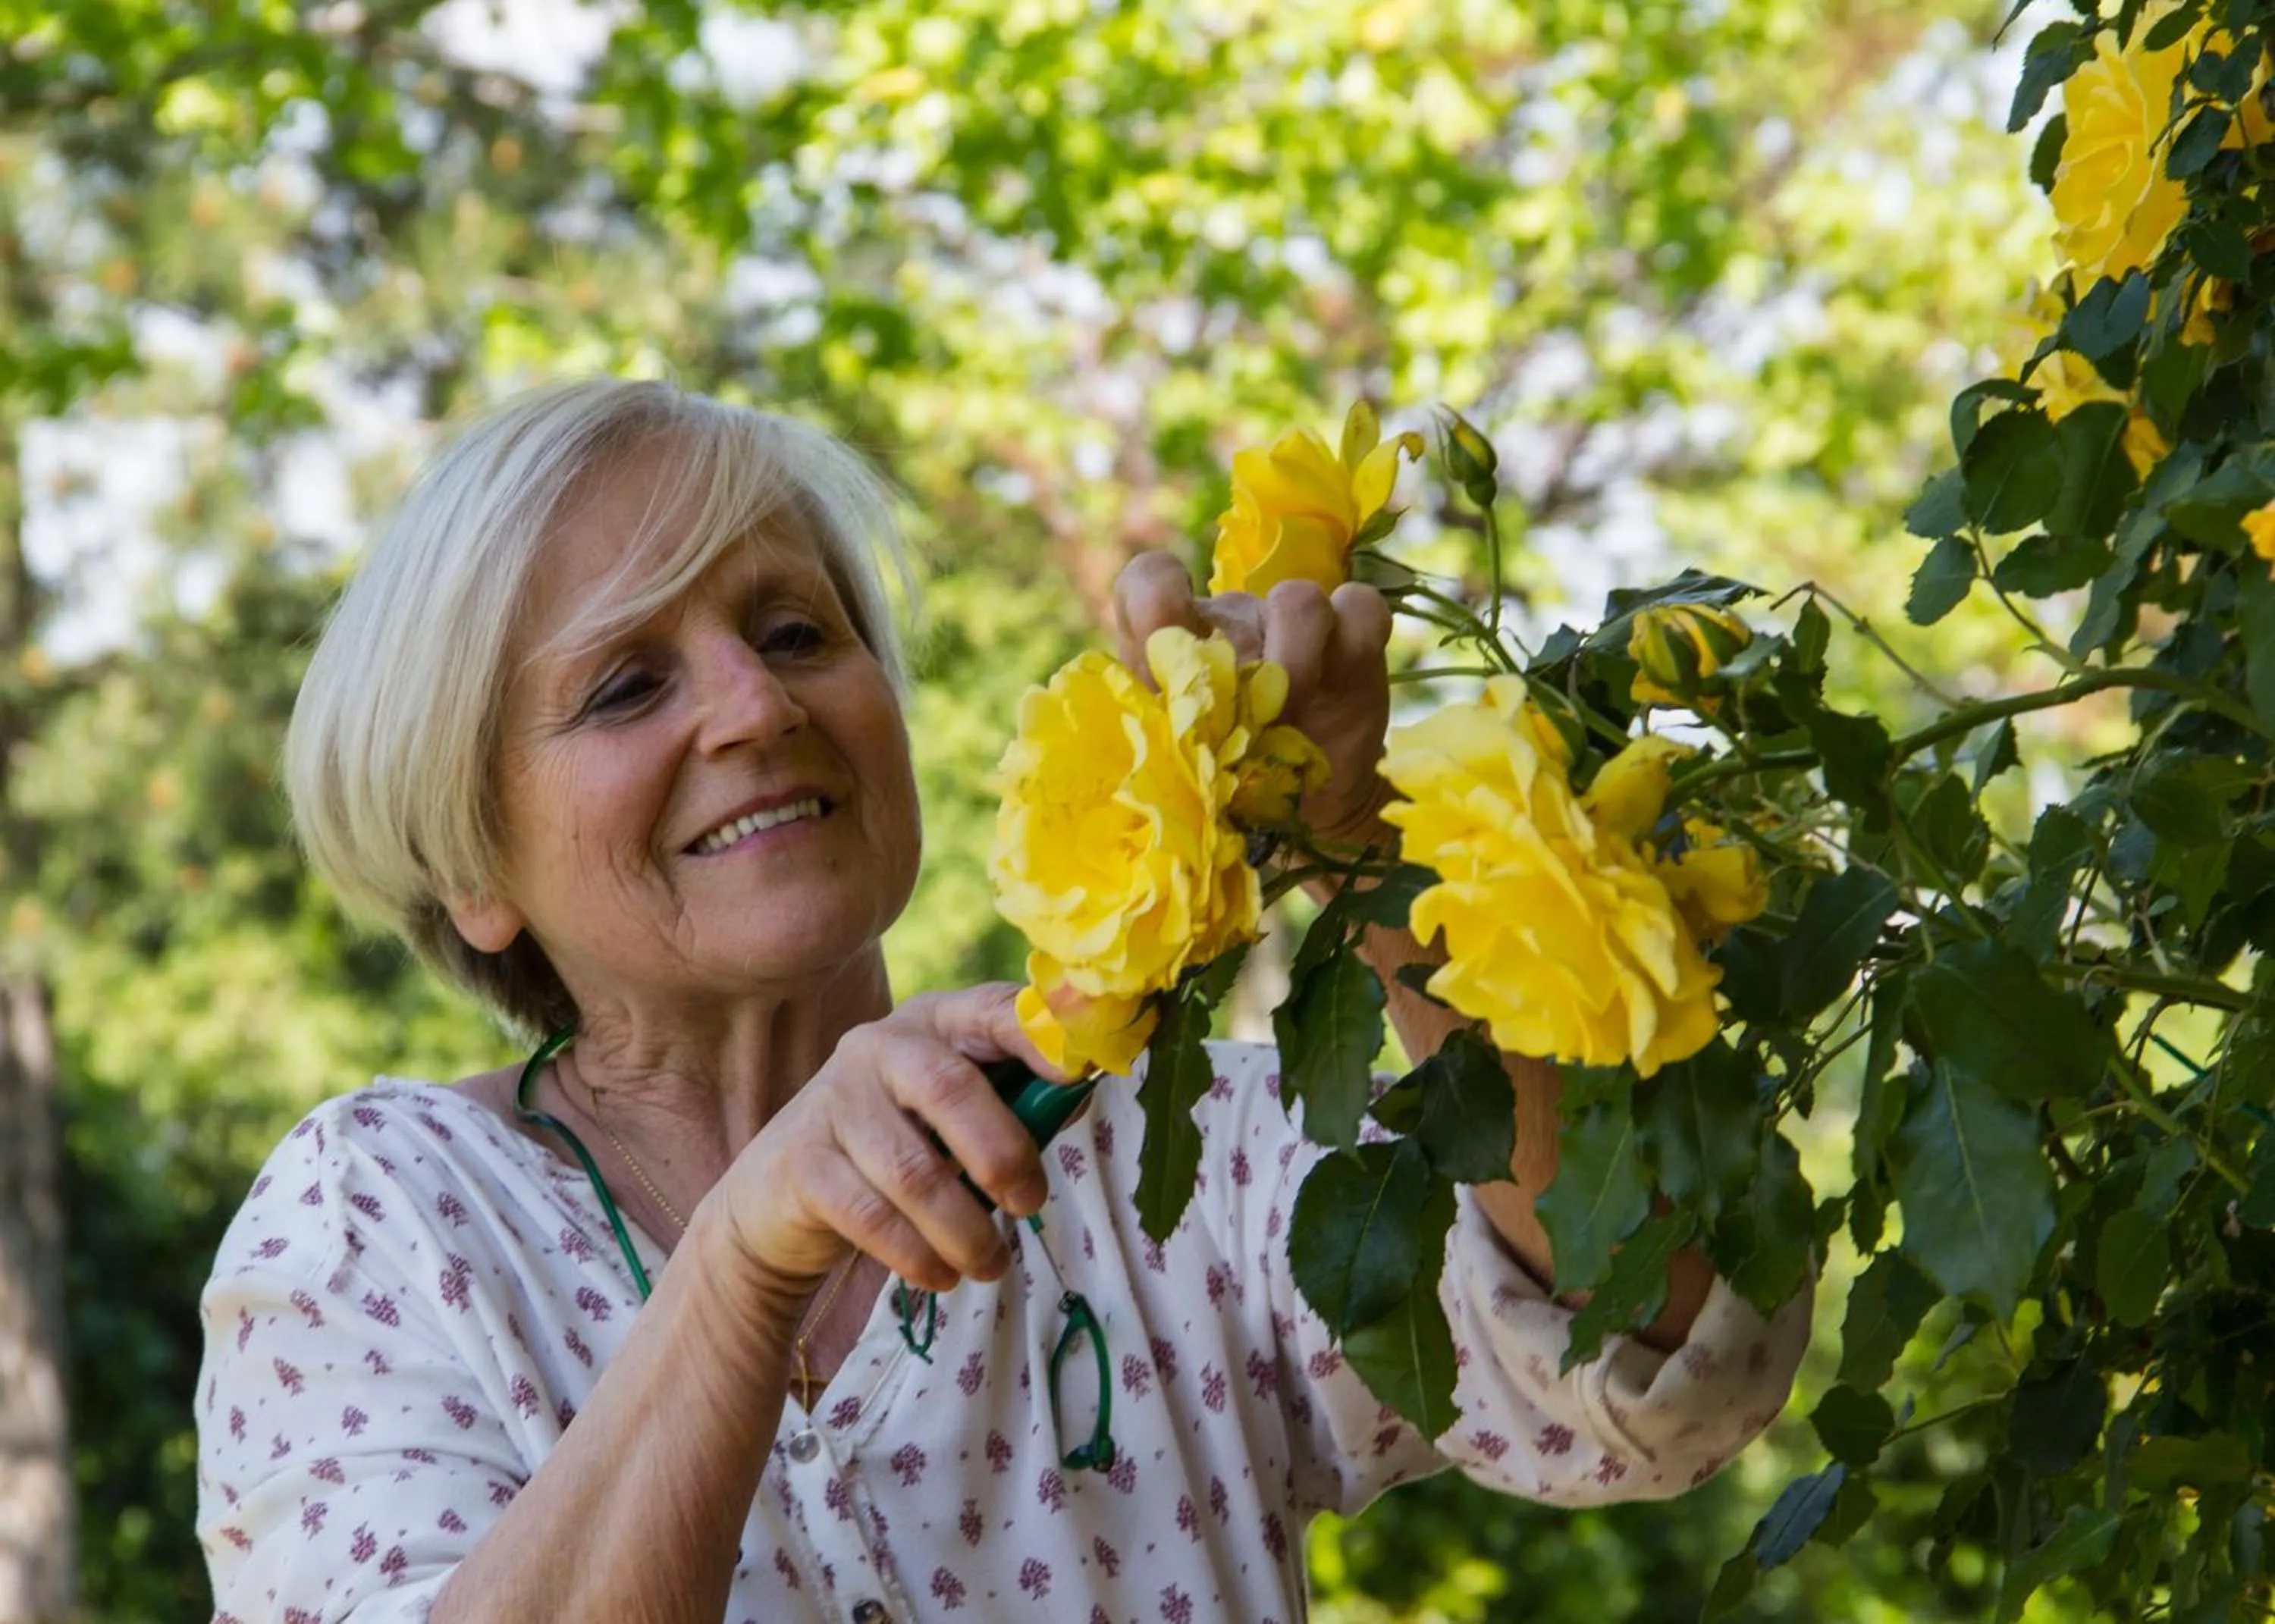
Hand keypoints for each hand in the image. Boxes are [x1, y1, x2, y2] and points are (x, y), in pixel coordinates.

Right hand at [701, 984, 1066, 1302]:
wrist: (778, 1197)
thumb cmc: (895, 1149)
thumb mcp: (949, 1115)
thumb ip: (1008, 1102)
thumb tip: (1077, 1092)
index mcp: (932, 1024)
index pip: (988, 1010)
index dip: (1036, 1037)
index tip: (1078, 1072)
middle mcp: (878, 1046)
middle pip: (950, 1088)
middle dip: (1002, 1155)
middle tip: (1029, 1206)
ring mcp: (833, 1100)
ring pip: (914, 1171)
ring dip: (965, 1230)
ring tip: (990, 1265)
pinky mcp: (803, 1161)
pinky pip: (872, 1216)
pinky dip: (917, 1256)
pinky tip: (940, 1275)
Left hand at [1113, 551, 1394, 845]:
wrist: (1302, 814)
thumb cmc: (1224, 786)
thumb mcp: (1179, 766)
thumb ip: (1159, 734)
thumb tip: (1149, 722)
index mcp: (1177, 642)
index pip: (1150, 581)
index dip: (1156, 591)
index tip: (1164, 629)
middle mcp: (1233, 622)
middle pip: (1231, 601)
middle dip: (1239, 668)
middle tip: (1240, 728)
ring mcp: (1294, 626)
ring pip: (1299, 601)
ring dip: (1294, 662)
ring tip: (1288, 719)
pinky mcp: (1352, 640)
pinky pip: (1360, 607)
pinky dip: (1351, 644)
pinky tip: (1333, 692)